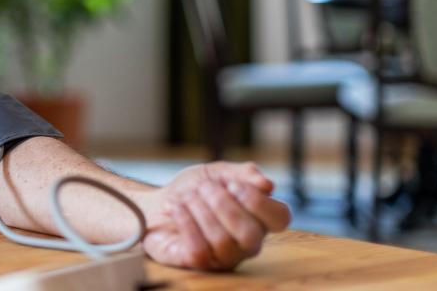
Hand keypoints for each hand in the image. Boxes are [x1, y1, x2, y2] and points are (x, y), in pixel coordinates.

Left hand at [141, 161, 290, 270]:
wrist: (156, 203)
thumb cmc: (193, 190)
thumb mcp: (217, 172)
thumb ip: (242, 173)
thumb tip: (267, 184)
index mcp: (258, 218)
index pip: (280, 218)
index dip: (258, 201)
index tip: (233, 184)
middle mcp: (246, 242)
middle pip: (250, 234)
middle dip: (223, 205)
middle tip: (204, 188)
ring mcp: (223, 256)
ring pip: (223, 242)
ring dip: (200, 211)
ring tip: (187, 197)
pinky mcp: (198, 263)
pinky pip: (199, 250)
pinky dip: (185, 223)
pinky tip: (176, 209)